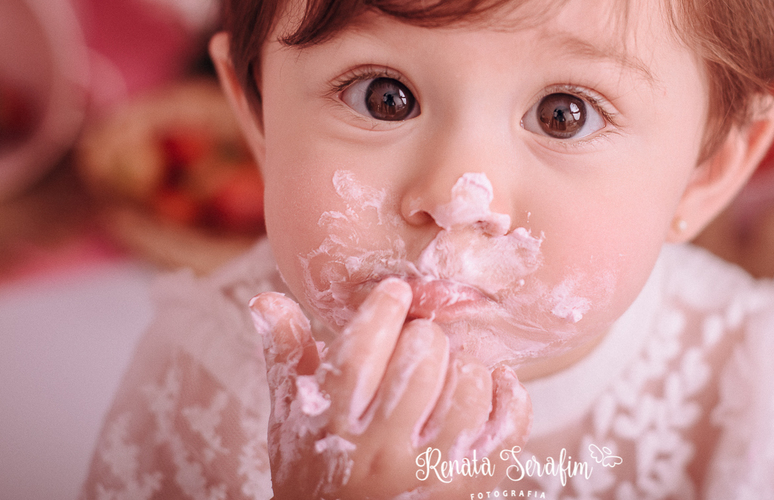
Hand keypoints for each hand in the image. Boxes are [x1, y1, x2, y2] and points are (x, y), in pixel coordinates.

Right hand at [250, 280, 530, 499]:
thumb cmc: (318, 468)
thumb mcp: (293, 416)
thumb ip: (285, 355)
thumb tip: (266, 299)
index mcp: (334, 425)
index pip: (360, 350)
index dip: (383, 309)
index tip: (395, 293)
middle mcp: (383, 452)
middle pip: (421, 361)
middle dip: (424, 336)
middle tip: (419, 339)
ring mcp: (431, 472)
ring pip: (469, 387)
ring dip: (464, 366)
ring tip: (449, 369)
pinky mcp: (473, 485)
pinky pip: (507, 427)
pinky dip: (508, 396)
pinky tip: (490, 385)